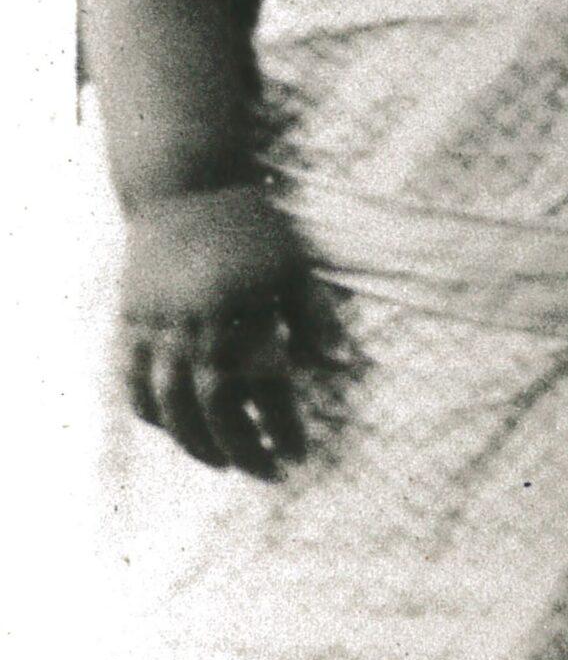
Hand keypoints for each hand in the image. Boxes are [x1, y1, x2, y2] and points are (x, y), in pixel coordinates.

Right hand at [116, 184, 308, 478]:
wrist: (184, 186)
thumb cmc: (251, 226)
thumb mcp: (294, 265)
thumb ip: (316, 317)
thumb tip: (345, 363)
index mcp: (244, 313)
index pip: (266, 389)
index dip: (284, 428)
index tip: (300, 453)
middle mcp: (197, 326)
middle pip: (215, 409)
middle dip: (244, 450)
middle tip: (270, 473)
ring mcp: (157, 327)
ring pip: (169, 405)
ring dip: (196, 443)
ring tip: (224, 464)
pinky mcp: (130, 323)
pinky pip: (132, 382)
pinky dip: (151, 414)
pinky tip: (175, 429)